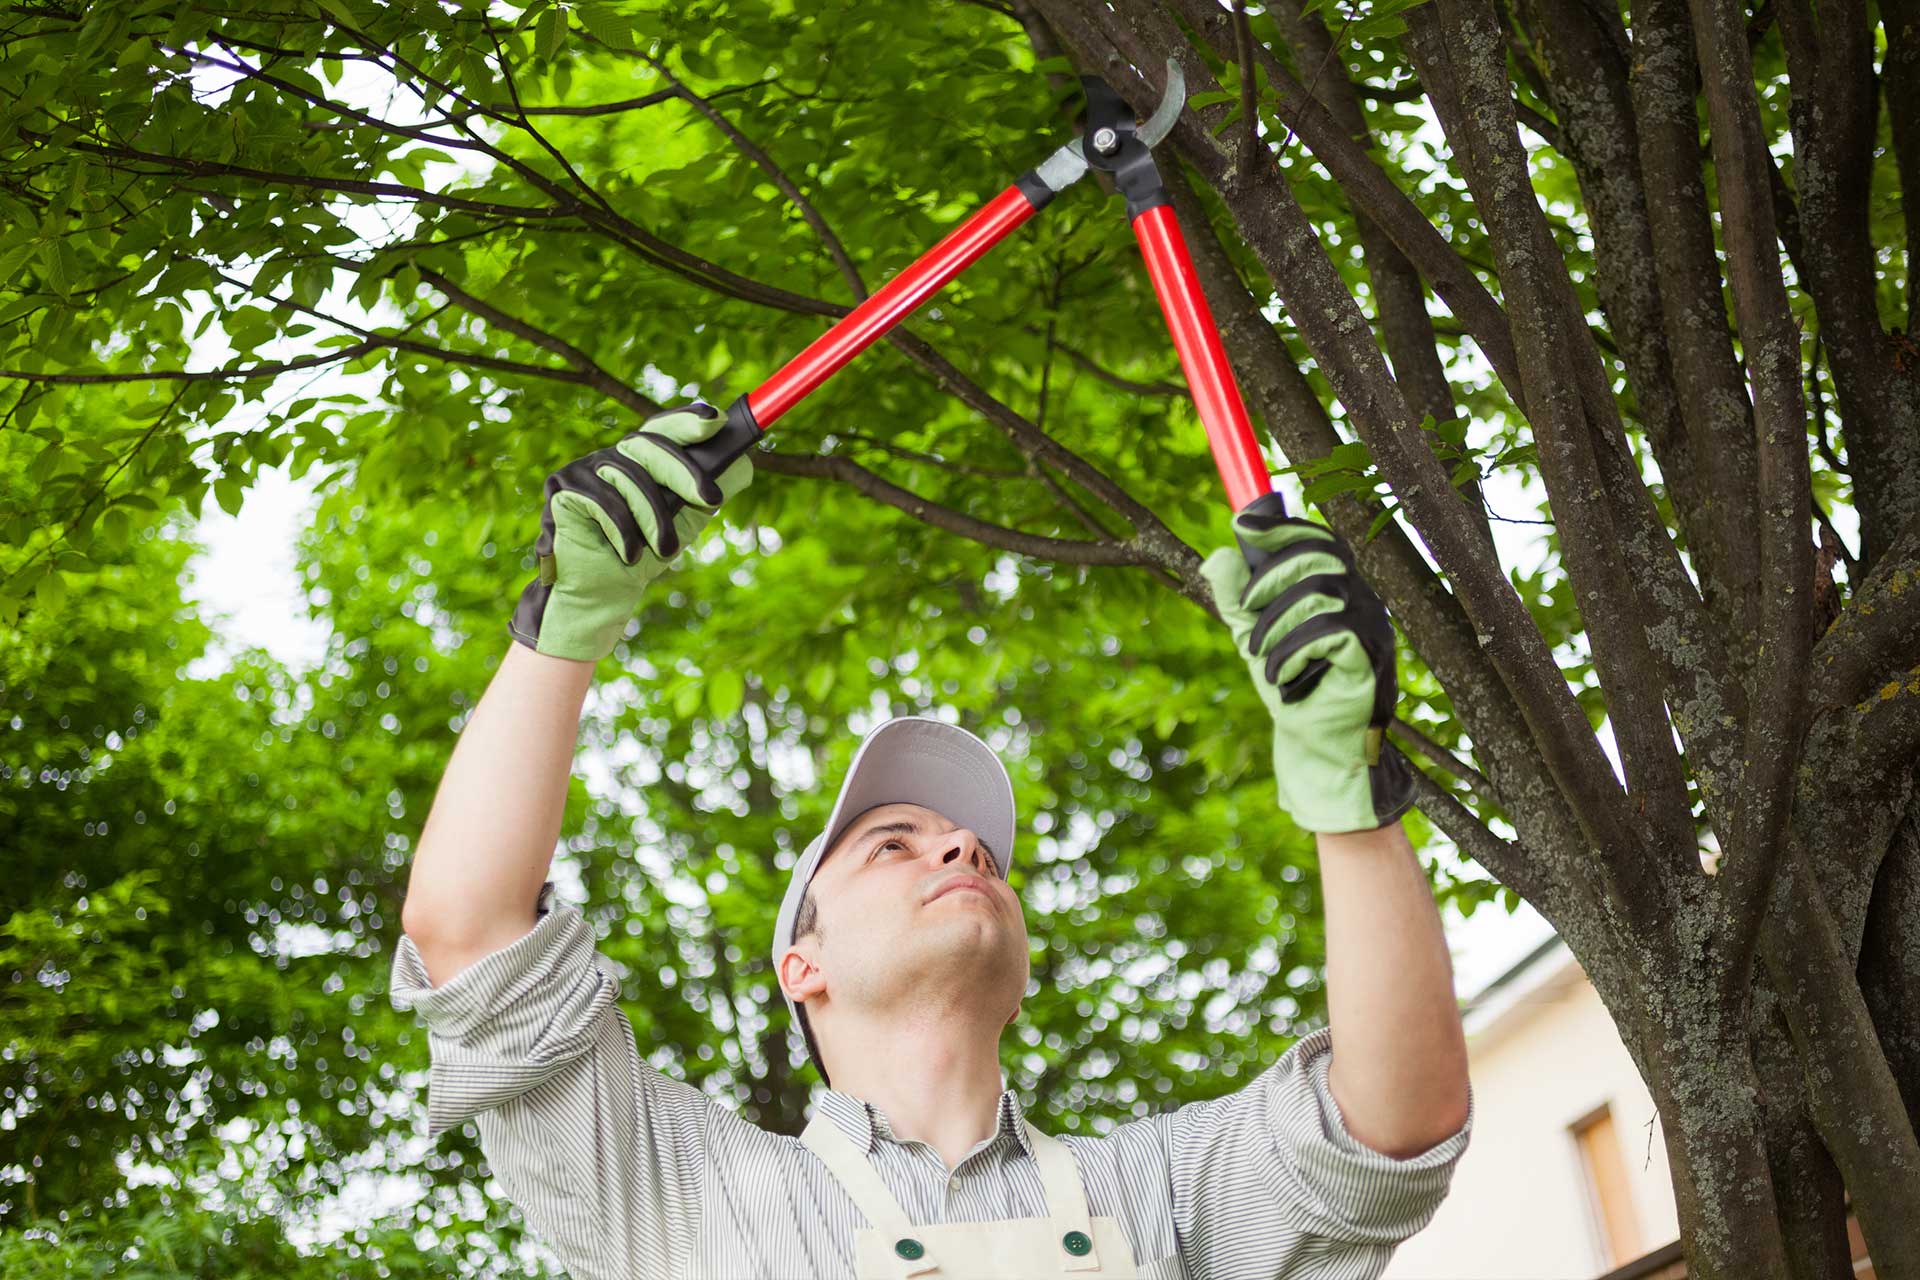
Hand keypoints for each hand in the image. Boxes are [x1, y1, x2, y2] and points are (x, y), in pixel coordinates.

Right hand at [508, 403, 754, 661]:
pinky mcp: (562, 487)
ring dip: (653, 518)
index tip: (716, 419)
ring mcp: (584, 468)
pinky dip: (622, 530)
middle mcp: (611, 456)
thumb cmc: (643, 555)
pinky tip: (628, 554)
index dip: (687, 420)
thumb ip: (706, 492)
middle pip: (649, 445)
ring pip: (629, 476)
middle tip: (712, 499)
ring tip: (663, 551)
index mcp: (640, 460)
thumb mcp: (684, 521)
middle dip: (684, 472)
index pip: (664, 429)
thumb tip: (744, 465)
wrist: (602, 594)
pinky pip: (601, 499)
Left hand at [1199, 502, 1414, 832]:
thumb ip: (1237, 599)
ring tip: (1261, 658)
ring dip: (1276, 624)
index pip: (1318, 540)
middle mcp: (1361, 600)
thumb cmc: (1290, 688)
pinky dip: (1294, 651)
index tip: (1243, 526)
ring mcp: (1372, 627)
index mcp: (1336, 590)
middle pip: (1319, 556)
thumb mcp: (1253, 638)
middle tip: (1245, 611)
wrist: (1314, 746)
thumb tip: (1219, 555)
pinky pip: (1331, 631)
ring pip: (1320, 592)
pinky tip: (1282, 676)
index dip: (1283, 528)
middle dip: (1270, 579)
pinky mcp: (1372, 656)